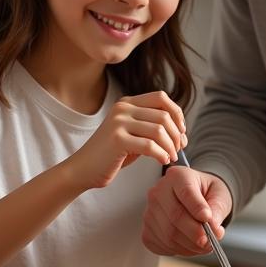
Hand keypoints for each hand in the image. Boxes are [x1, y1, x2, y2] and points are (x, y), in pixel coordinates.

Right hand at [64, 91, 186, 190]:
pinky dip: (161, 154)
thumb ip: (152, 128)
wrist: (83, 169)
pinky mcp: (117, 139)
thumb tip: (182, 132)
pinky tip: (163, 161)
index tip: (182, 131)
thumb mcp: (133, 135)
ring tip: (171, 157)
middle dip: (177, 134)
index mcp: (127, 103)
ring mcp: (118, 122)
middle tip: (178, 149)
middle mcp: (122, 109)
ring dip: (171, 146)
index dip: (177, 113)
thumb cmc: (112, 155)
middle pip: (163, 115)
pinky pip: (149, 146)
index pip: (161, 97)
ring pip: (159, 130)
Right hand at [141, 164, 233, 256]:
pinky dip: (180, 251)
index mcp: (177, 176)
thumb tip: (213, 228)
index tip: (209, 219)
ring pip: (169, 235)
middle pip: (175, 216)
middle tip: (210, 240)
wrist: (197, 199)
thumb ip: (217, 209)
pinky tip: (191, 245)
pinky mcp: (147, 230)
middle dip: (195, 233)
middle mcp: (158, 192)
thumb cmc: (207, 194)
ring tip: (205, 244)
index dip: (197, 208)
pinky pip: (163, 246)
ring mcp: (150, 212)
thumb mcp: (219, 195)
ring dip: (190, 245)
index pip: (186, 192)